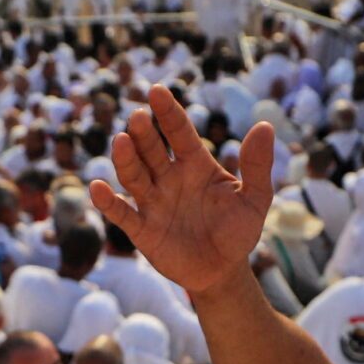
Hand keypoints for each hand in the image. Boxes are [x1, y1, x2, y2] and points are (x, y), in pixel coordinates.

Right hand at [91, 87, 275, 300]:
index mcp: (195, 165)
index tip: (158, 92)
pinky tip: (97, 187)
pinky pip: (122, 213)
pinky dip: (108, 202)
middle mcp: (169, 178)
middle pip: (152, 150)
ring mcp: (153, 202)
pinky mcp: (142, 230)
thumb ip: (257, 166)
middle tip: (140, 117)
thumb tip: (266, 125)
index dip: (169, 113)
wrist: (223, 271)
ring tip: (121, 141)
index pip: (179, 133)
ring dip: (126, 159)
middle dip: (144, 134)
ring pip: (134, 176)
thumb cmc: (238, 230)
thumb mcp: (255, 199)